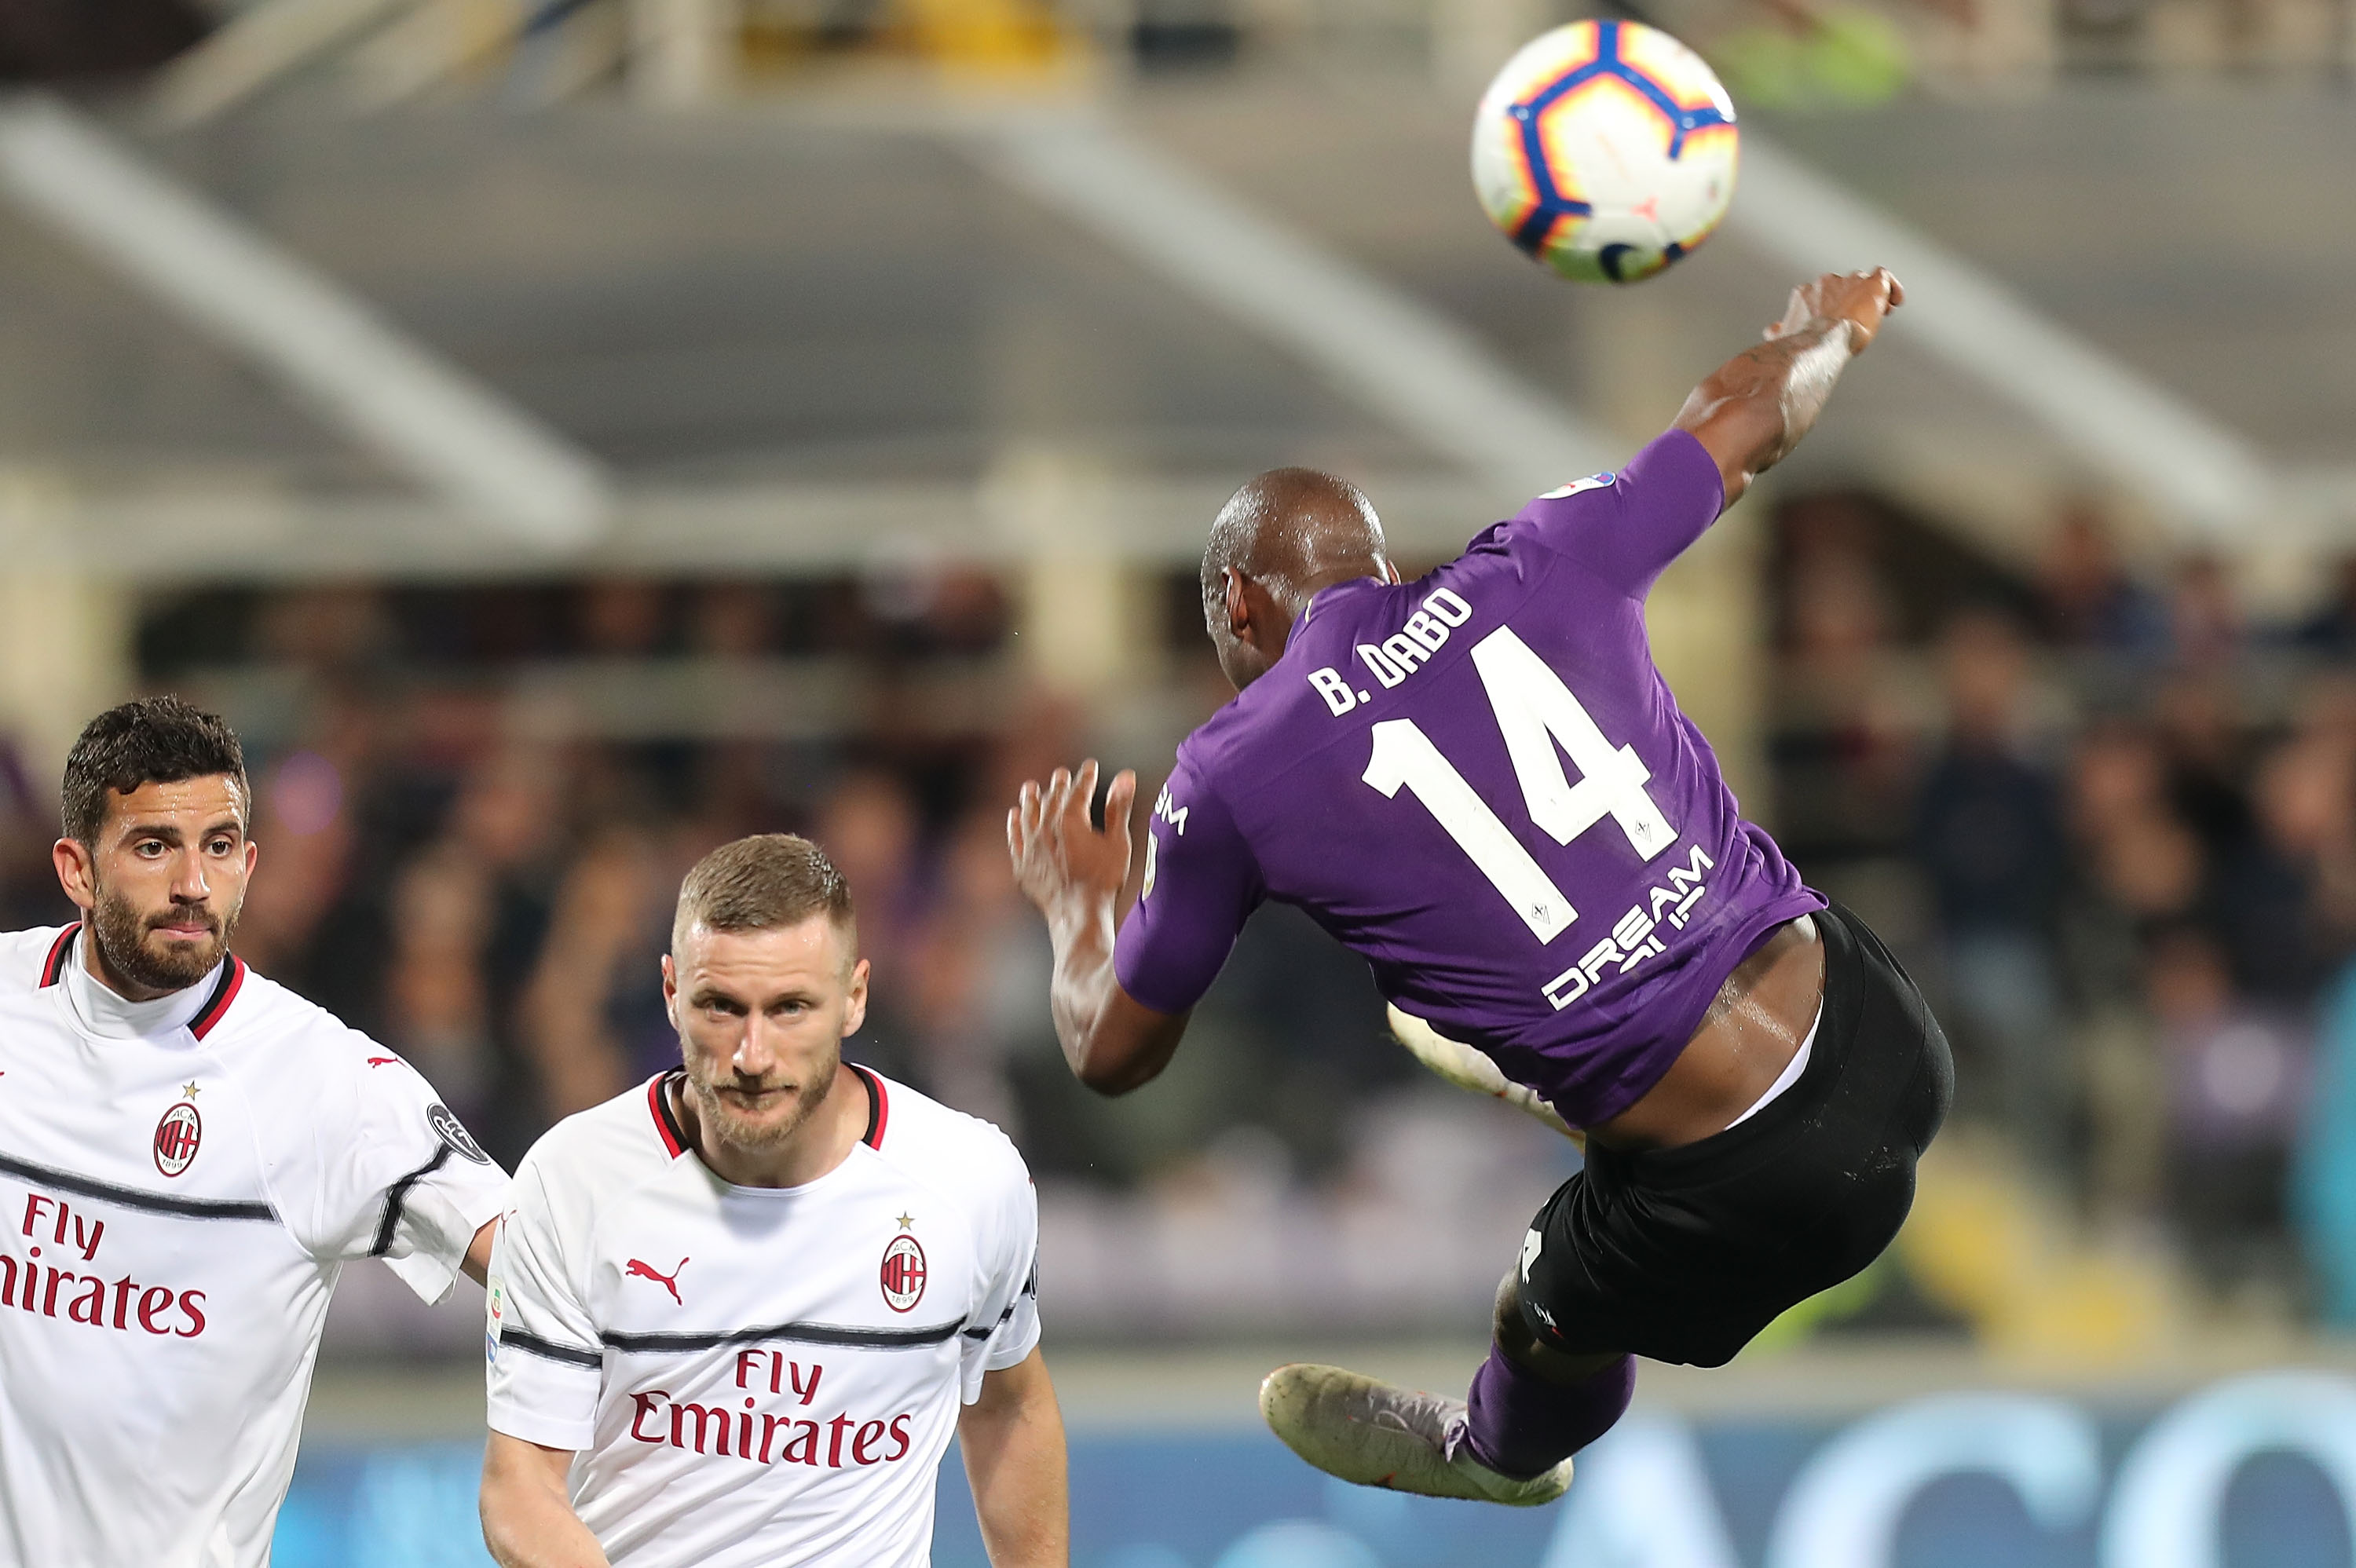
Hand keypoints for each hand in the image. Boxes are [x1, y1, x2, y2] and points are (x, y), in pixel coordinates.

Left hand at [1008, 760, 1137, 926]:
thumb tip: (1126, 776)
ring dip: (1031, 798)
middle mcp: (1046, 828)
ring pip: (1028, 814)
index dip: (1086, 776)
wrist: (1078, 914)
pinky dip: (1014, 825)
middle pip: (1052, 799)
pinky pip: (1014, 839)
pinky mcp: (1022, 866)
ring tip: (1030, 787)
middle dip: (1059, 784)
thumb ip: (1119, 807)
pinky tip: (1014, 815)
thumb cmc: (1103, 880)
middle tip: (1062, 774)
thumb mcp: (1118, 842)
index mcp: (1071, 819)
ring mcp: (1031, 847)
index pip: (1079, 790)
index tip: (1090, 765)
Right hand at [1765, 267, 1902, 351]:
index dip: (1832, 305)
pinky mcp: (1871, 283)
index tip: (1837, 320)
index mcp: (1804, 293)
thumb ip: (1783, 330)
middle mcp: (1825, 281)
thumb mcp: (1787, 336)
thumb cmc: (1801, 345)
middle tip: (1861, 318)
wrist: (1821, 342)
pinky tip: (1895, 302)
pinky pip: (1883, 276)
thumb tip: (1772, 329)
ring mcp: (1849, 280)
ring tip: (1880, 314)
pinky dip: (1891, 289)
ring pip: (1863, 281)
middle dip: (1851, 300)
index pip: (1821, 293)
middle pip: (1844, 284)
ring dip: (1871, 297)